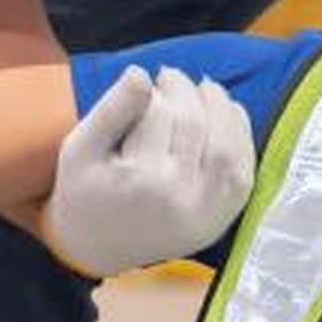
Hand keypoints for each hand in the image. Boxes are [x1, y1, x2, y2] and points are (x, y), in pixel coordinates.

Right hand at [39, 67, 254, 277]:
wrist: (100, 248)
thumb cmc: (85, 193)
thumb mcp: (79, 149)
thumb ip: (110, 110)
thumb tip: (141, 73)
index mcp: (140, 179)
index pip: (159, 114)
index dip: (155, 89)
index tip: (147, 80)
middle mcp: (180, 195)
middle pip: (194, 123)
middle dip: (185, 90)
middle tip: (170, 76)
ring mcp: (208, 207)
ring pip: (225, 140)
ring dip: (218, 104)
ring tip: (202, 88)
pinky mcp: (224, 214)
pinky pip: (242, 164)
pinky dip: (239, 132)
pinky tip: (224, 112)